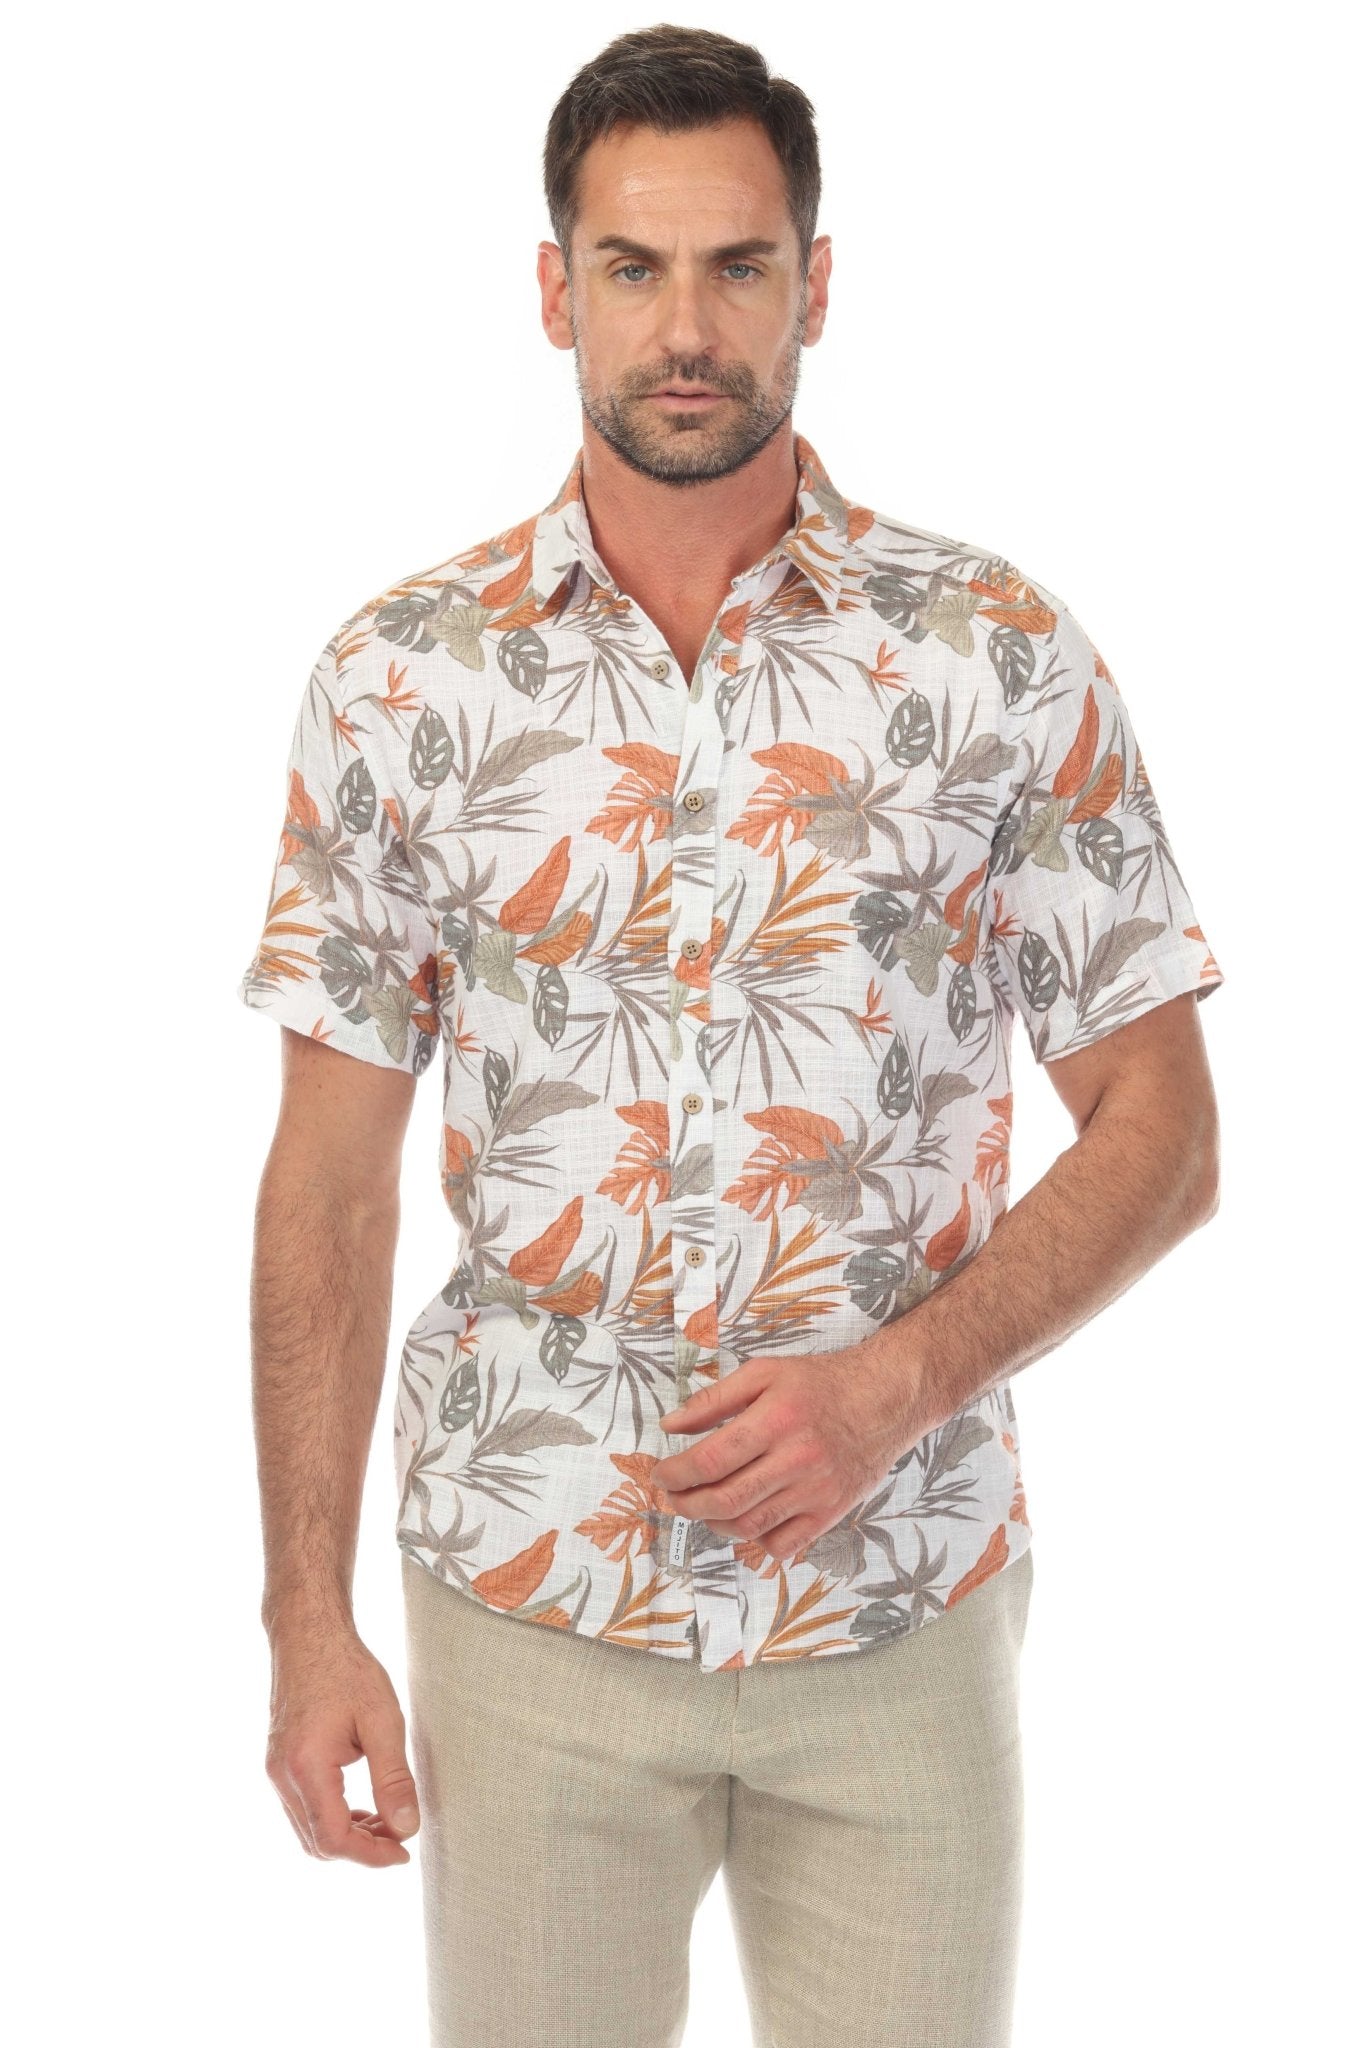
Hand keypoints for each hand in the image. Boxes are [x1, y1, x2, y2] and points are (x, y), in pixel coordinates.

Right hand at [265, 1619, 419, 1866]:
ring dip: (347, 1834)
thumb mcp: (381, 1720)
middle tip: (400, 1837)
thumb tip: (407, 1828)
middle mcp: (282, 1776)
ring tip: (387, 1819)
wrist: (308, 1633)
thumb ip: (393, 1778)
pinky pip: (303, 1808)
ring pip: (308, 1829)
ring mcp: (276, 1770)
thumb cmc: (346, 1669)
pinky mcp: (279, 1762)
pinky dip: (333, 1816)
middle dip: (361, 1849)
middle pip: (317, 1842)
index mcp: (306, 1766)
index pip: (333, 1839)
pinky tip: (362, 1802)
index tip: (403, 1853)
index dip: (370, 1855)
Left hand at [653, 1341, 930, 1565]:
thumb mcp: (764, 1373)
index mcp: (775, 1420)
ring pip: (749, 1526)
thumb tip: (671, 1425)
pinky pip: (783, 1545)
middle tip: (672, 1496)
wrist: (885, 1399)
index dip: (675, 1473)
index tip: (660, 1473)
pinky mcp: (830, 1513)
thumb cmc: (821, 1384)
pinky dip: (756, 1541)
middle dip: (686, 1504)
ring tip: (703, 1507)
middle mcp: (796, 1459)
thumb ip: (713, 1400)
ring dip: (713, 1523)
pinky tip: (746, 1521)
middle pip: (724, 1500)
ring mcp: (815, 1491)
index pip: (710, 1459)